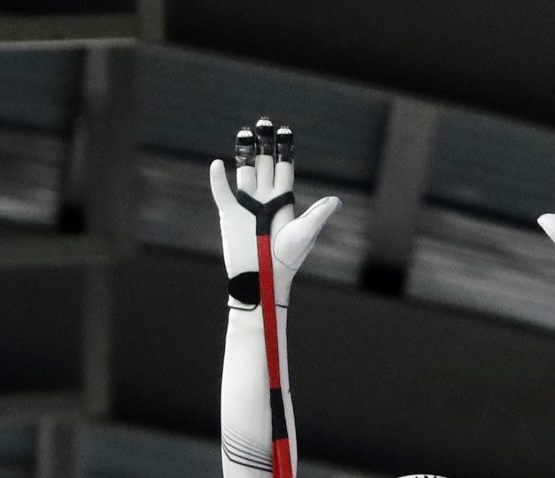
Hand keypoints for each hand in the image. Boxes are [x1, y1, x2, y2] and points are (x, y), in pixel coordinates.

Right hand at [209, 118, 340, 306]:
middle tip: (263, 122)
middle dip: (264, 145)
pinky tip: (218, 164)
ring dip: (243, 153)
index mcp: (283, 202)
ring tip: (244, 132)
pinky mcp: (229, 215)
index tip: (285, 132)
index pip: (284, 169)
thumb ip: (318, 215)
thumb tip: (336, 201)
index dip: (284, 150)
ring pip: (244, 173)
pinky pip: (222, 192)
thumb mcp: (304, 236)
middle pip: (264, 165)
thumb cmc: (286, 261)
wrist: (263, 279)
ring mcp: (246, 206)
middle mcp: (265, 200)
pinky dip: (218, 178)